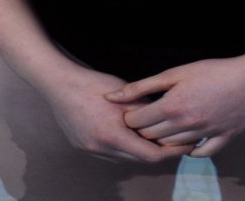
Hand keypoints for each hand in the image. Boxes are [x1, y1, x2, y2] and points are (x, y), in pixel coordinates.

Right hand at [36, 57, 192, 162]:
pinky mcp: (83, 146)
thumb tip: (164, 117)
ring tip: (153, 138)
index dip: (170, 152)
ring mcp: (91, 150)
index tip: (184, 145)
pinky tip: (128, 135)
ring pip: (123, 158)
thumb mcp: (126, 93)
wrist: (60, 85)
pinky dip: (122, 148)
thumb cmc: (94, 85)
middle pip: (138, 159)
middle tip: (174, 142)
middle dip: (157, 152)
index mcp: (115, 136)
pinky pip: (109, 154)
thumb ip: (145, 109)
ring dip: (138, 151)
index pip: (150, 155)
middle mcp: (103, 148)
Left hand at [104, 56, 244, 156]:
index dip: (131, 116)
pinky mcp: (221, 141)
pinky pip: (199, 153)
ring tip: (165, 123)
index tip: (133, 109)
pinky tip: (189, 137)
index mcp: (172, 106)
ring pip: (172, 146)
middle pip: (152, 136)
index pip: (138, 122)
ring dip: (164, 137)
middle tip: (147, 116)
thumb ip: (144, 85)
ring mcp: (203, 136)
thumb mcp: (177, 72)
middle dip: (144, 128)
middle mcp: (186, 126)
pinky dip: (190, 148)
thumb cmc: (215, 70)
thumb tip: (114, 96)